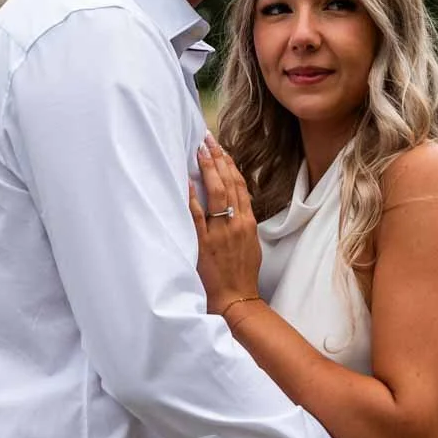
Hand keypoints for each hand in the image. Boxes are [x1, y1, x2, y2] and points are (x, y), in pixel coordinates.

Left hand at [189, 135, 262, 315]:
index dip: (231, 165)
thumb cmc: (242, 274)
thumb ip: (242, 223)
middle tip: (207, 140)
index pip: (241, 186)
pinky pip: (197, 216)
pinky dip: (192, 197)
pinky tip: (187, 181)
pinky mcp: (205, 243)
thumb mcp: (250, 244)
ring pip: (217, 193)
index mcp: (248, 222)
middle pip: (229, 183)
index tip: (222, 150)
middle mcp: (236, 223)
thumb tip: (234, 206)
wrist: (236, 297)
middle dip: (218, 159)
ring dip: (208, 169)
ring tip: (199, 150)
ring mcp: (221, 232)